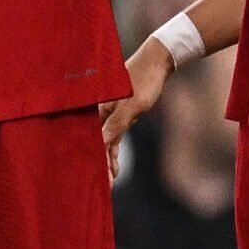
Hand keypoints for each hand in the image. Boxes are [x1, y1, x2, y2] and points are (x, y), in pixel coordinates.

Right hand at [100, 38, 174, 179]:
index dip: (92, 160)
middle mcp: (97, 111)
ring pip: (103, 142)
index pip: (90, 140)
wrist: (159, 60)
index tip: (92, 179)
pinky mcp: (118, 113)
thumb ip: (116, 125)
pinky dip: (113, 151)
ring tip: (106, 184)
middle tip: (99, 188)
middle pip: (93, 143)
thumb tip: (101, 146)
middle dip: (95, 165)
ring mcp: (107, 112)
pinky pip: (112, 136)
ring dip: (104, 161)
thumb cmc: (144, 80)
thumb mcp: (133, 106)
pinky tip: (115, 169)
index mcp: (95, 107)